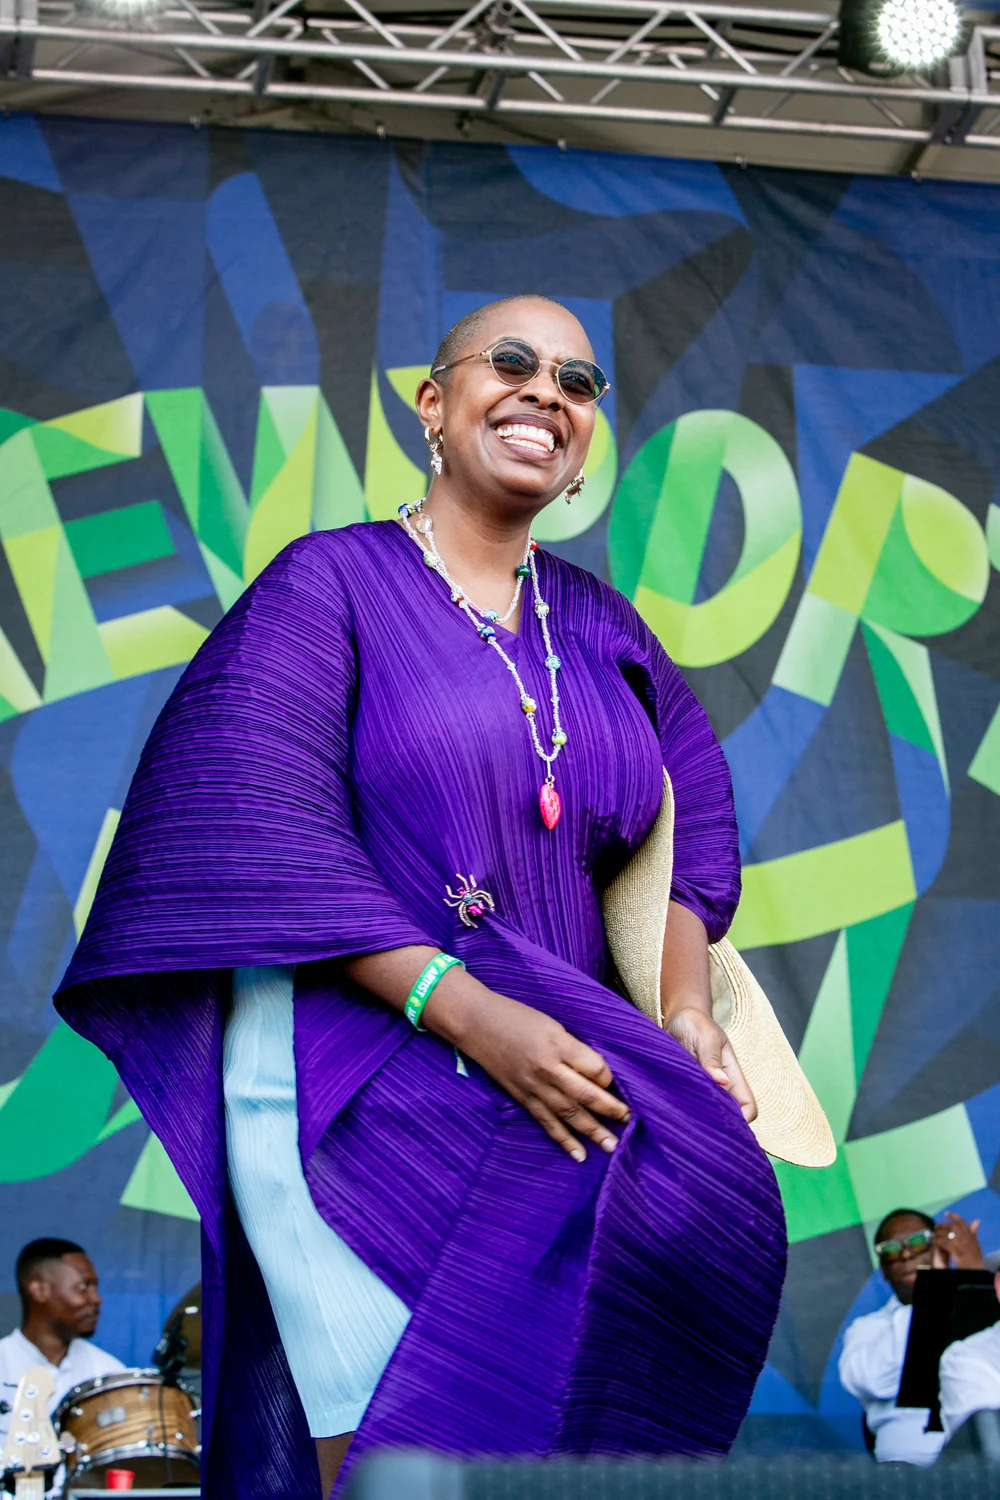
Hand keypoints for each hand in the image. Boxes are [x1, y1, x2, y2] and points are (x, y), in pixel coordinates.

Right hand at [431, 986, 630, 1161]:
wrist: (476, 1023)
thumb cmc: (516, 1016)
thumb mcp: (551, 1024)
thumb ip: (573, 1047)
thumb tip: (597, 1073)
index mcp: (558, 1044)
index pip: (594, 1068)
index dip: (610, 1079)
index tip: (619, 1083)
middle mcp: (548, 1068)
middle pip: (585, 1094)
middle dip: (610, 1110)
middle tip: (629, 1121)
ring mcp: (533, 1086)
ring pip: (569, 1113)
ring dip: (592, 1131)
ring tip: (612, 1146)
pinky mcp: (522, 1097)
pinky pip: (546, 1122)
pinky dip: (563, 1140)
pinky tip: (579, 1155)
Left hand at [665, 1006, 757, 1122]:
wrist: (678, 1016)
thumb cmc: (696, 1024)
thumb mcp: (706, 1038)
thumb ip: (712, 1059)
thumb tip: (722, 1082)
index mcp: (733, 1076)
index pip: (748, 1106)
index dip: (742, 1119)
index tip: (724, 1125)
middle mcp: (721, 1086)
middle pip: (730, 1117)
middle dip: (719, 1126)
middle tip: (699, 1130)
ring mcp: (704, 1089)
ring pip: (709, 1115)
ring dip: (700, 1119)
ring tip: (685, 1123)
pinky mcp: (686, 1088)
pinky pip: (689, 1106)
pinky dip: (684, 1111)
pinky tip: (672, 1114)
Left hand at [933, 1212, 983, 1269]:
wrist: (974, 1268)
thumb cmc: (975, 1256)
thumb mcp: (976, 1243)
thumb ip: (974, 1232)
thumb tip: (977, 1220)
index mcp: (970, 1234)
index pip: (961, 1221)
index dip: (952, 1216)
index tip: (945, 1213)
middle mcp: (965, 1235)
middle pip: (950, 1226)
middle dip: (941, 1226)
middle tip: (936, 1227)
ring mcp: (959, 1241)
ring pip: (944, 1234)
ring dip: (938, 1234)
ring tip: (934, 1236)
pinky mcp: (953, 1248)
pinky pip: (942, 1242)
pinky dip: (937, 1242)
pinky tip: (935, 1243)